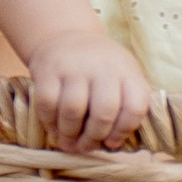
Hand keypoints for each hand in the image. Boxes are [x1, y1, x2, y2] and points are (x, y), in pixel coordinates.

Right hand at [27, 28, 156, 150]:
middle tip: (85, 147)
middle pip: (104, 112)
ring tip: (68, 143)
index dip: (124, 130)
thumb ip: (125, 105)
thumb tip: (112, 144)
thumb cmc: (99, 67)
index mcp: (126, 71)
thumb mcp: (123, 75)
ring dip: (70, 134)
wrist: (67, 35)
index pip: (135, 106)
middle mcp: (102, 66)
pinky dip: (49, 123)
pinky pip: (47, 104)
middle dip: (94, 137)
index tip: (112, 142)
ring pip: (73, 110)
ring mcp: (73, 66)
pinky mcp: (47, 69)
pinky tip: (54, 129)